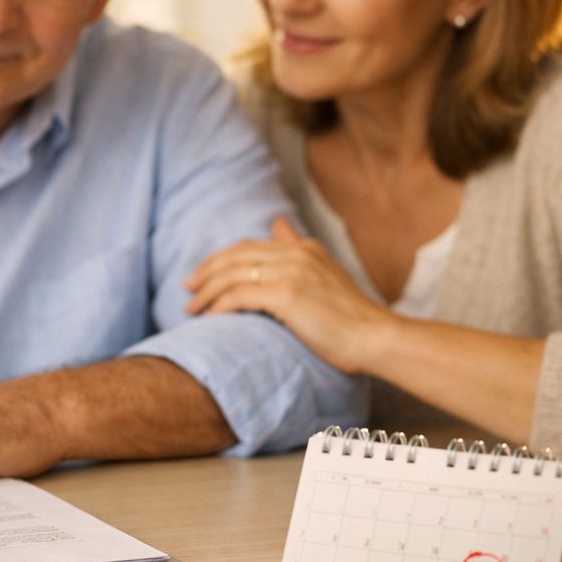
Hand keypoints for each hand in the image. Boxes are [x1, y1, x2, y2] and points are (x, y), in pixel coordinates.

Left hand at [183, 216, 392, 372]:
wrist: (374, 338)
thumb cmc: (350, 318)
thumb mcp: (324, 274)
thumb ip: (298, 248)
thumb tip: (279, 223)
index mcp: (304, 248)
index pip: (248, 246)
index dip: (219, 260)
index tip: (200, 277)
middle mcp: (295, 254)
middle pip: (234, 256)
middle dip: (205, 272)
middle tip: (187, 290)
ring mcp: (291, 272)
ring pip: (232, 274)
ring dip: (206, 292)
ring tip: (191, 308)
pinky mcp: (286, 294)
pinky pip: (239, 295)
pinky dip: (219, 306)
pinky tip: (210, 318)